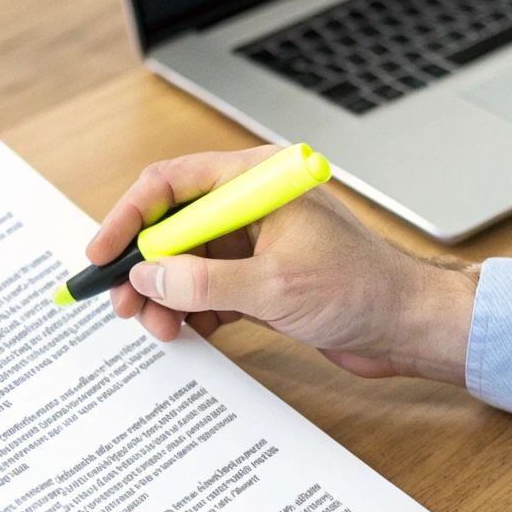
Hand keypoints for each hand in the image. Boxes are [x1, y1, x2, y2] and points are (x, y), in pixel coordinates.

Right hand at [89, 146, 478, 381]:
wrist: (409, 326)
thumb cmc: (363, 290)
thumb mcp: (272, 288)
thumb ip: (202, 281)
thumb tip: (148, 275)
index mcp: (256, 181)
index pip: (171, 184)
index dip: (128, 218)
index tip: (102, 253)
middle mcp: (252, 204)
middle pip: (172, 225)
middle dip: (144, 267)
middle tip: (124, 304)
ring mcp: (256, 242)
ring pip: (187, 261)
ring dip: (166, 294)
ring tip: (157, 326)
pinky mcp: (261, 277)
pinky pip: (207, 287)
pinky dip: (191, 309)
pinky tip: (187, 330)